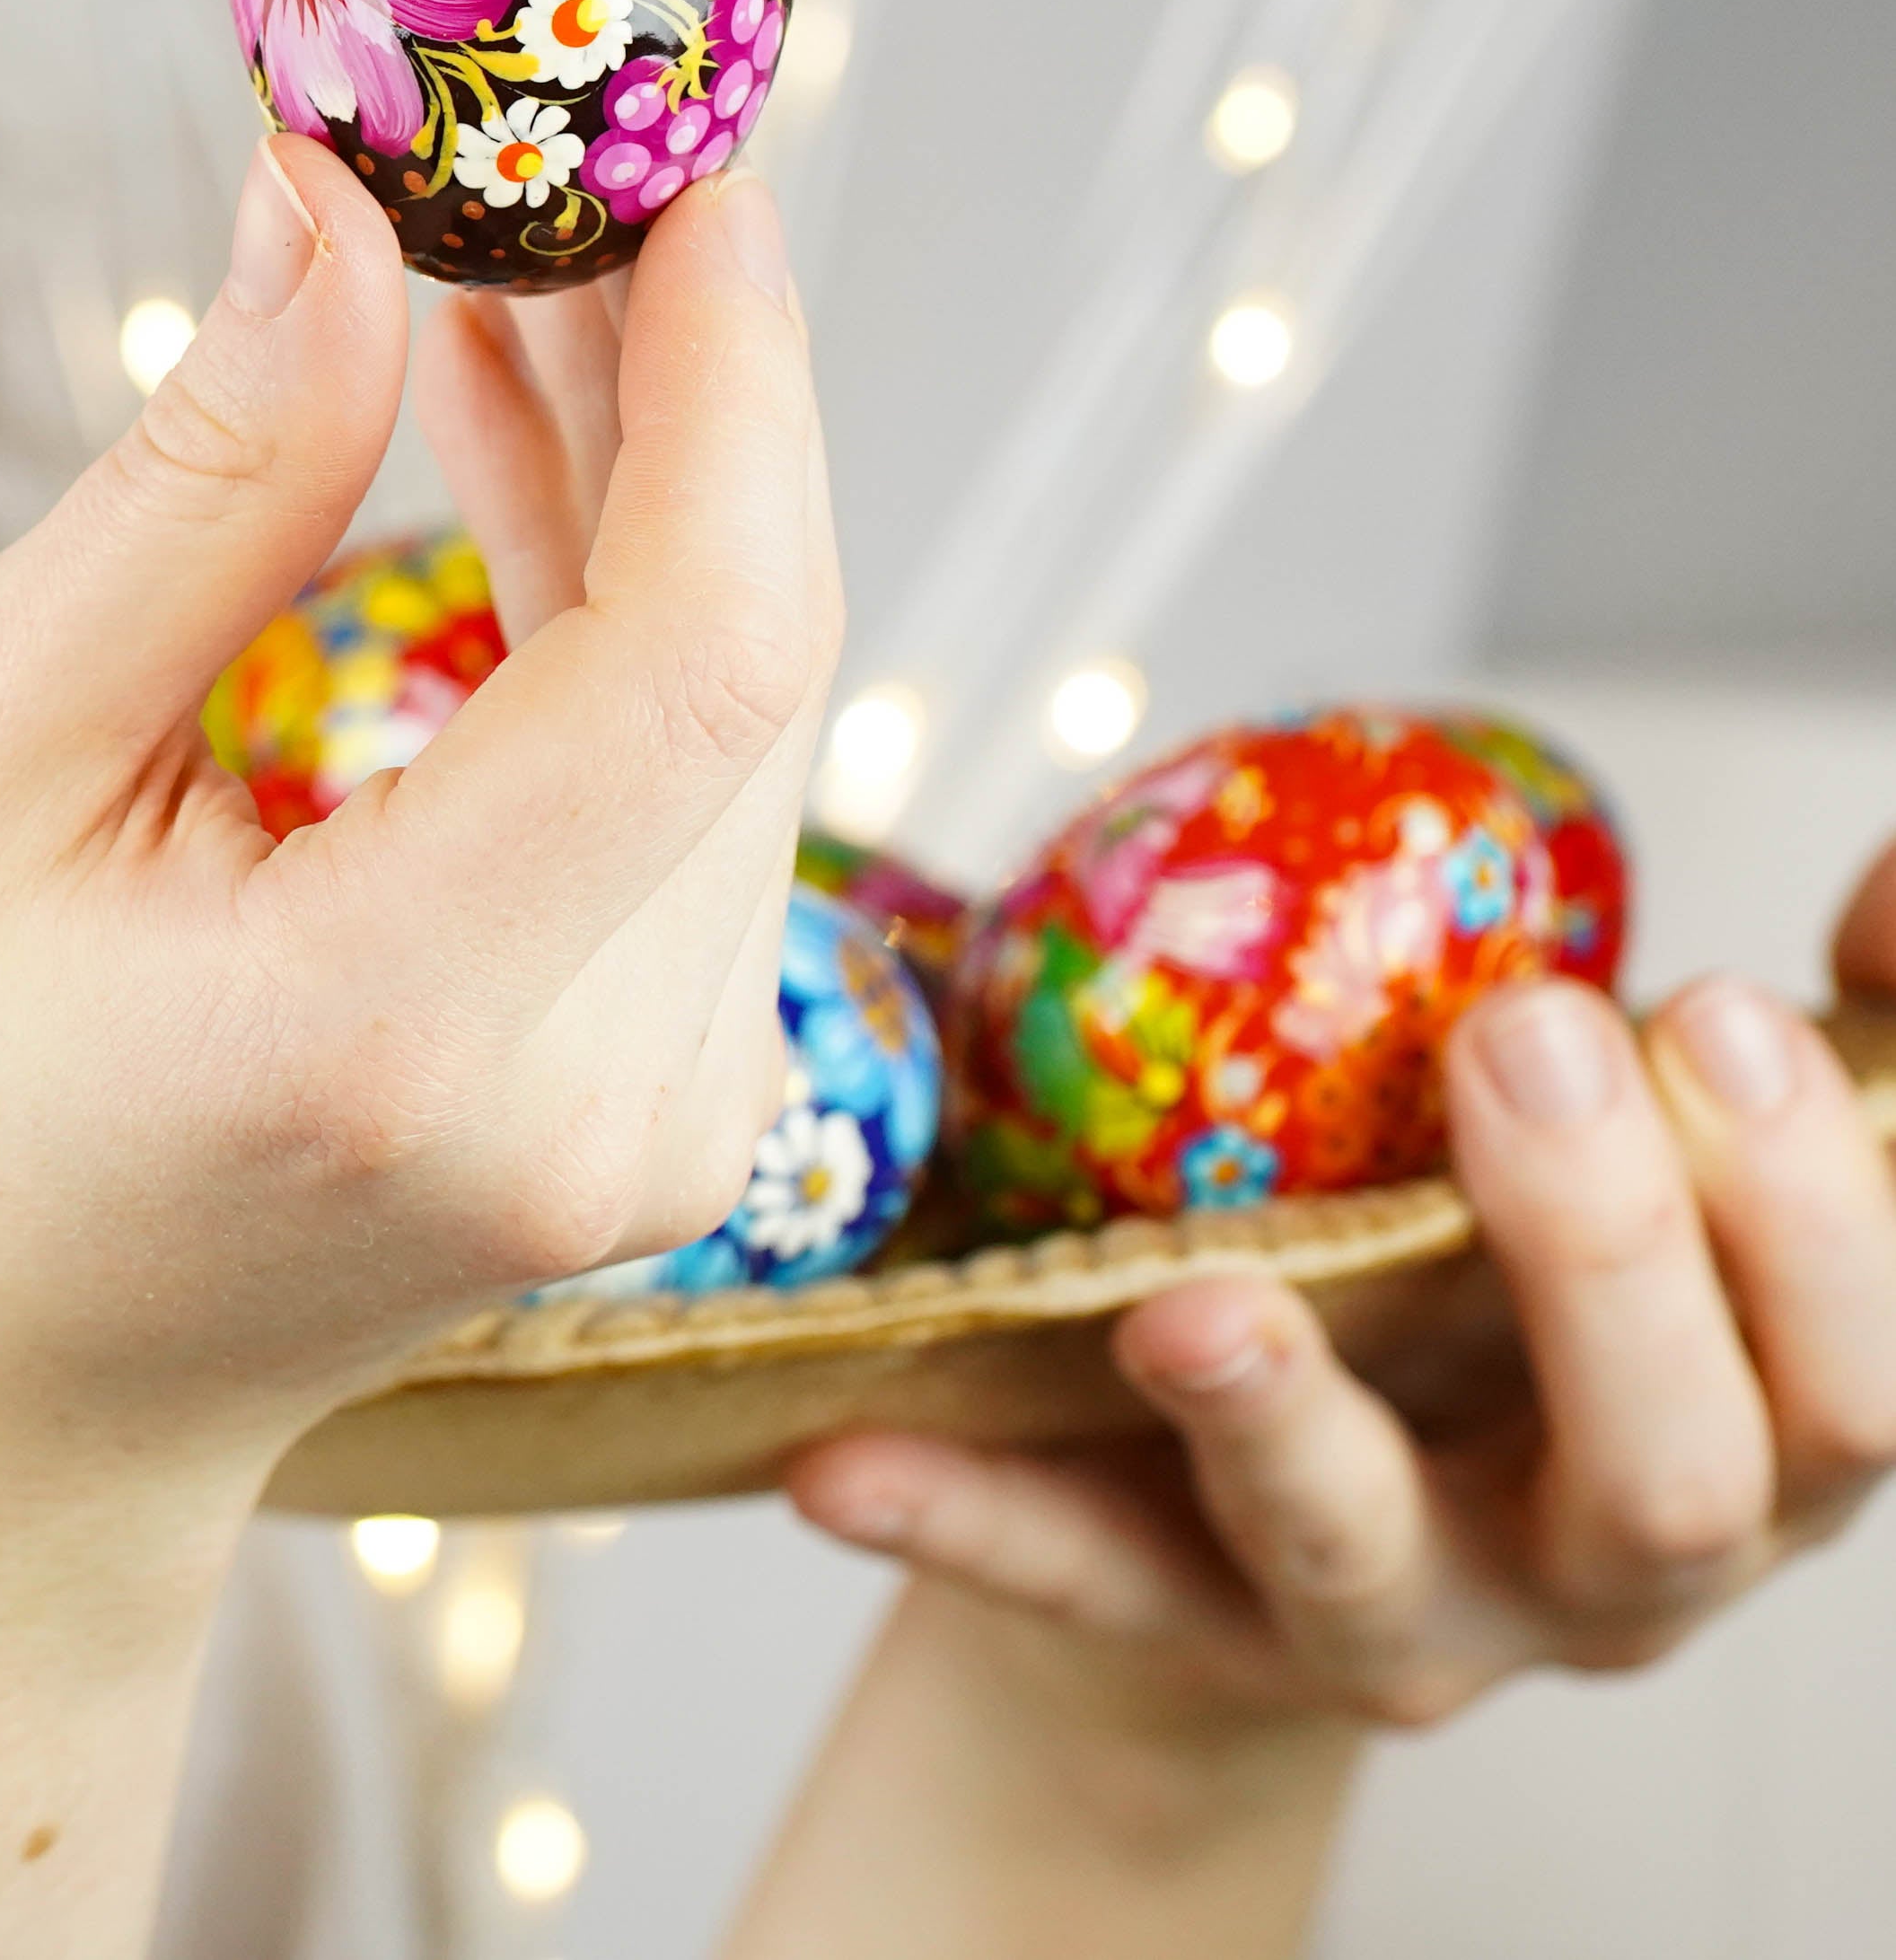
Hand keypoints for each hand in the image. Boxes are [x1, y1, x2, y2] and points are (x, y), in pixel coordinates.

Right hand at [0, 151, 835, 1954]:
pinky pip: (697, 779)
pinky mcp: (671, 1100)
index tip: (688, 161)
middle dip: (690, 367)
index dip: (735, 377)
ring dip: (652, 459)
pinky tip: (519, 416)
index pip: (700, 656)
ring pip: (740, 700)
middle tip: (576, 137)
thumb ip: (199, 481)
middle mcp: (598, 1101)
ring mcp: (665, 1125)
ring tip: (516, 245)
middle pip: (754, 654)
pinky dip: (618, 589)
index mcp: (403, 1026)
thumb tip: (344, 204)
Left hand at [784, 908, 1895, 1738]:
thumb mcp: (1648, 1182)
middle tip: (1532, 1035)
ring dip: (1284, 1423)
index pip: (1854, 1378)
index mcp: (1732, 1436)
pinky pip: (1059, 1578)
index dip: (1821, 1211)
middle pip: (1670, 1477)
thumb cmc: (1481, 1288)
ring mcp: (1375, 1615)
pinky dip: (962, 1518)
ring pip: (1365, 1560)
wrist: (1276, 1511)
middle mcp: (1584, 1559)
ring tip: (1192, 1308)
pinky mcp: (1165, 1629)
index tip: (1722, 1004)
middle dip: (1611, 1253)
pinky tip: (840, 1457)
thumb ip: (1777, 1050)